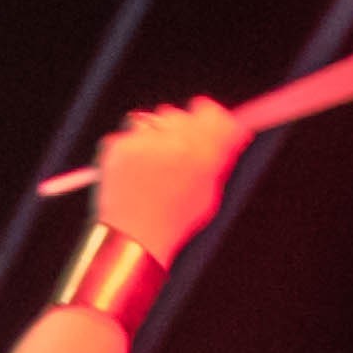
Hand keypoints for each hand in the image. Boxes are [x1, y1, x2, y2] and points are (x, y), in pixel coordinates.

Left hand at [91, 96, 243, 261]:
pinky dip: (126, 150)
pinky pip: (126, 136)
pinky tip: (129, 174)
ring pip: (150, 121)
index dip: (203, 115)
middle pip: (179, 115)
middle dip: (174, 130)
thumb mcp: (207, 192)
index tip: (198, 120)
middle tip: (167, 157)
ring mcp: (146, 144)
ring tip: (146, 170)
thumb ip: (219, 157)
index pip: (209, 111)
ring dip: (150, 137)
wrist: (134, 240)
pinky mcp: (120, 147)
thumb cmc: (174, 222)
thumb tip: (231, 127)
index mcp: (205, 155)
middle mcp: (178, 145)